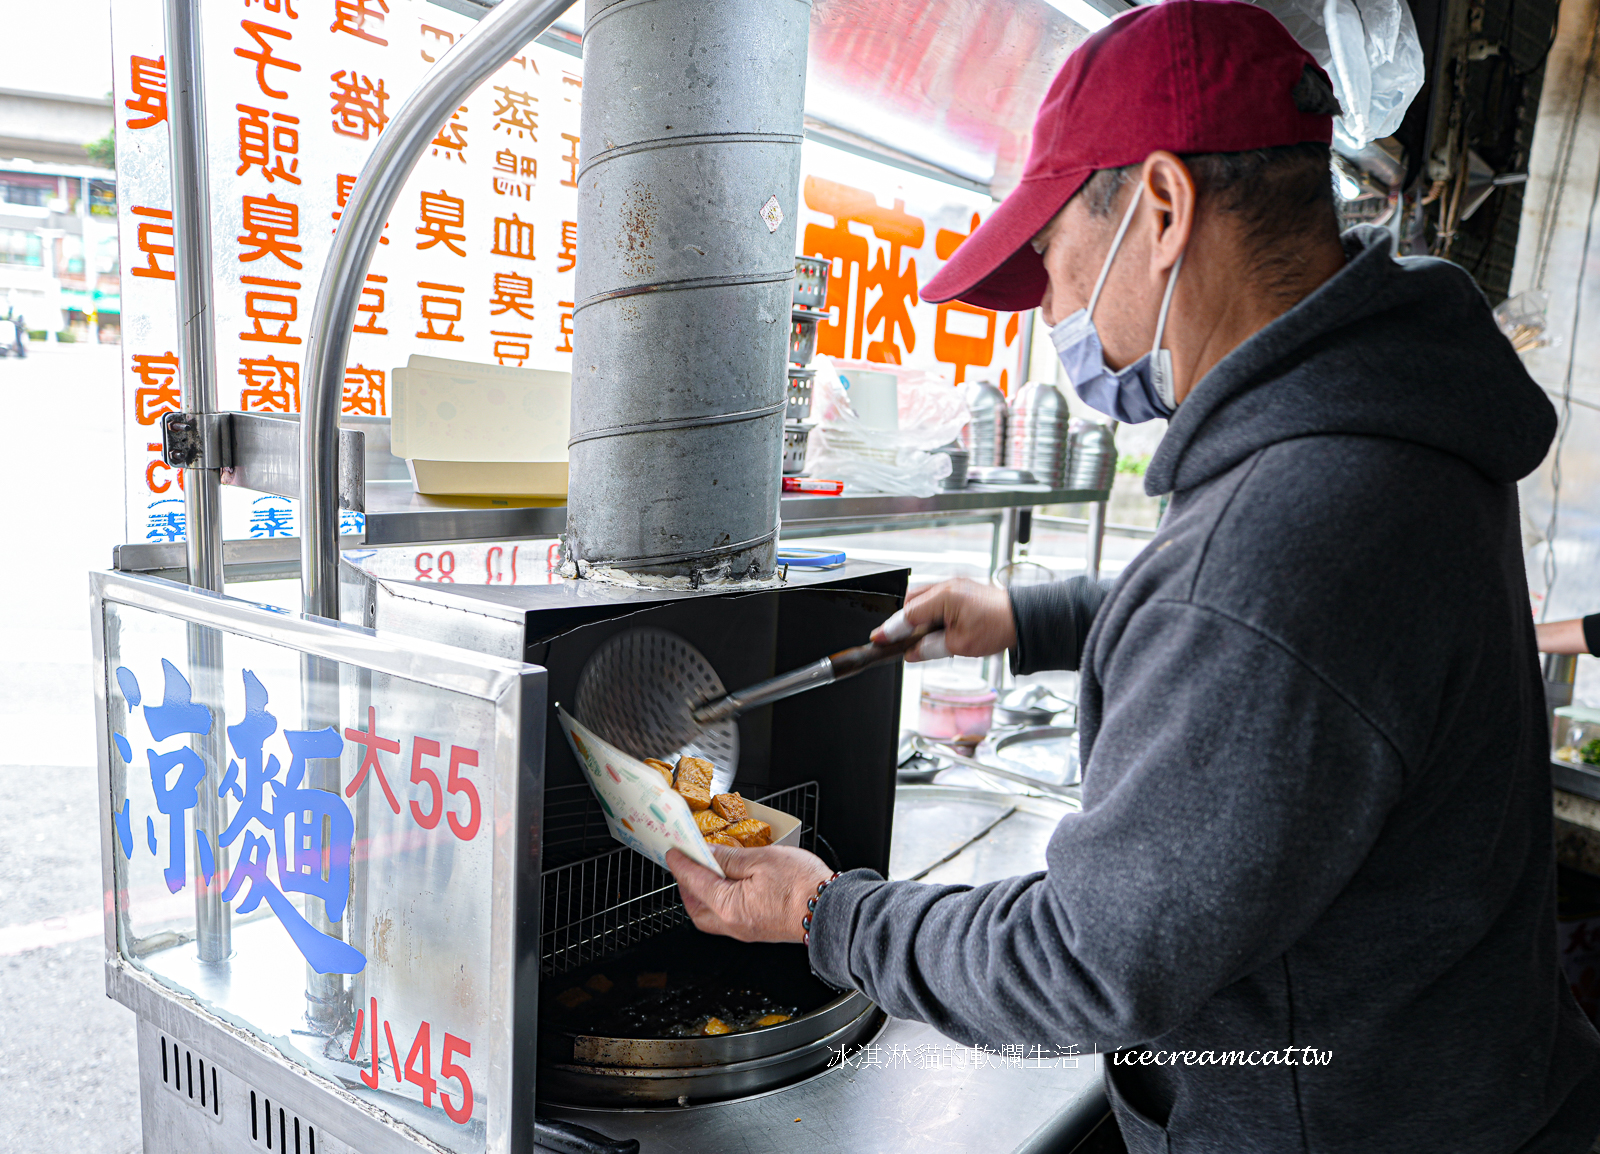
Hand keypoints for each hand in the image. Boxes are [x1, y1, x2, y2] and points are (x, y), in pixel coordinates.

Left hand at [666, 844, 834, 942]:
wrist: (832, 910)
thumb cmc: (803, 886)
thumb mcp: (761, 859)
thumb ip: (730, 857)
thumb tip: (708, 854)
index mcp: (728, 907)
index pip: (695, 882)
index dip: (682, 865)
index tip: (674, 853)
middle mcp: (734, 924)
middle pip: (697, 909)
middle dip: (686, 887)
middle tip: (686, 865)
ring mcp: (747, 930)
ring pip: (712, 916)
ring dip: (703, 895)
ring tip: (707, 873)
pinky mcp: (759, 930)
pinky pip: (728, 917)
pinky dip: (720, 901)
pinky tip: (730, 885)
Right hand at [872, 577, 1016, 661]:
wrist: (1023, 618)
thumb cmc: (998, 627)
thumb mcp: (960, 645)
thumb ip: (930, 648)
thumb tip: (911, 652)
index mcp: (944, 597)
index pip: (908, 614)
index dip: (891, 629)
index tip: (877, 639)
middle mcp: (947, 586)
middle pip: (910, 602)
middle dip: (899, 621)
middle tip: (890, 639)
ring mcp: (954, 586)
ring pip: (921, 599)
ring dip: (913, 615)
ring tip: (909, 636)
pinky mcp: (960, 590)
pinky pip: (934, 598)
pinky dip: (926, 611)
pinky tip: (928, 626)